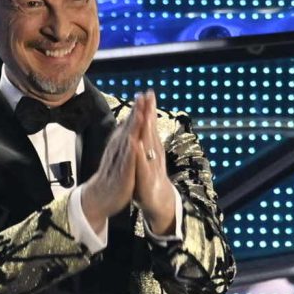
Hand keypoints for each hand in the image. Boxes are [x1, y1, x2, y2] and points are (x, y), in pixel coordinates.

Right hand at [80, 91, 146, 230]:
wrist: (100, 196)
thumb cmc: (111, 174)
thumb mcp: (118, 153)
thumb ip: (122, 137)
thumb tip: (125, 121)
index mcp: (120, 144)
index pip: (129, 124)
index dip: (137, 109)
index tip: (144, 94)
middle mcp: (119, 150)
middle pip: (129, 127)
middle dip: (136, 111)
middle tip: (142, 95)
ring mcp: (120, 161)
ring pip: (127, 141)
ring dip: (133, 127)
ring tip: (140, 112)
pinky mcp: (122, 174)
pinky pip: (126, 162)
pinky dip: (130, 152)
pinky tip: (134, 143)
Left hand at [131, 89, 176, 235]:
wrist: (157, 202)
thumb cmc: (149, 178)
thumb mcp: (146, 158)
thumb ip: (147, 141)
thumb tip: (146, 123)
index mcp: (151, 148)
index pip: (149, 125)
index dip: (149, 108)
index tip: (148, 91)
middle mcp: (153, 155)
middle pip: (151, 130)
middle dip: (149, 112)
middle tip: (149, 94)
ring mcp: (150, 166)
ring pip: (147, 144)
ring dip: (146, 129)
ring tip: (144, 112)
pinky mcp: (144, 179)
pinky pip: (140, 165)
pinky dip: (138, 154)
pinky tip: (136, 144)